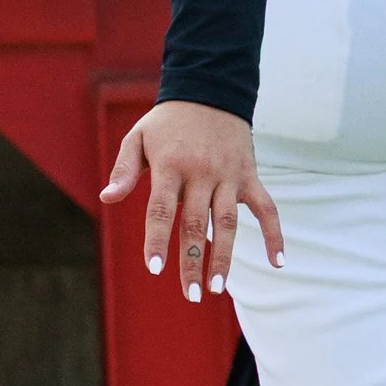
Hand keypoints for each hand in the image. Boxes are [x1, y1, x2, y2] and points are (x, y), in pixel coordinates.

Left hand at [101, 101, 281, 300]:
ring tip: (218, 288)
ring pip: (228, 223)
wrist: (210, 91)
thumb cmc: (167, 121)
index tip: (155, 268)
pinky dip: (275, 234)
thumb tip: (107, 199)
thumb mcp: (138, 137)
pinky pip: (267, 209)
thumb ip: (123, 169)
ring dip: (225, 257)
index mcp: (170, 165)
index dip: (158, 239)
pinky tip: (279, 262)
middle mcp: (201, 173)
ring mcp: (229, 176)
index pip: (162, 208)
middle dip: (192, 261)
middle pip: (196, 224)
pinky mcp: (250, 176)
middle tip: (191, 294)